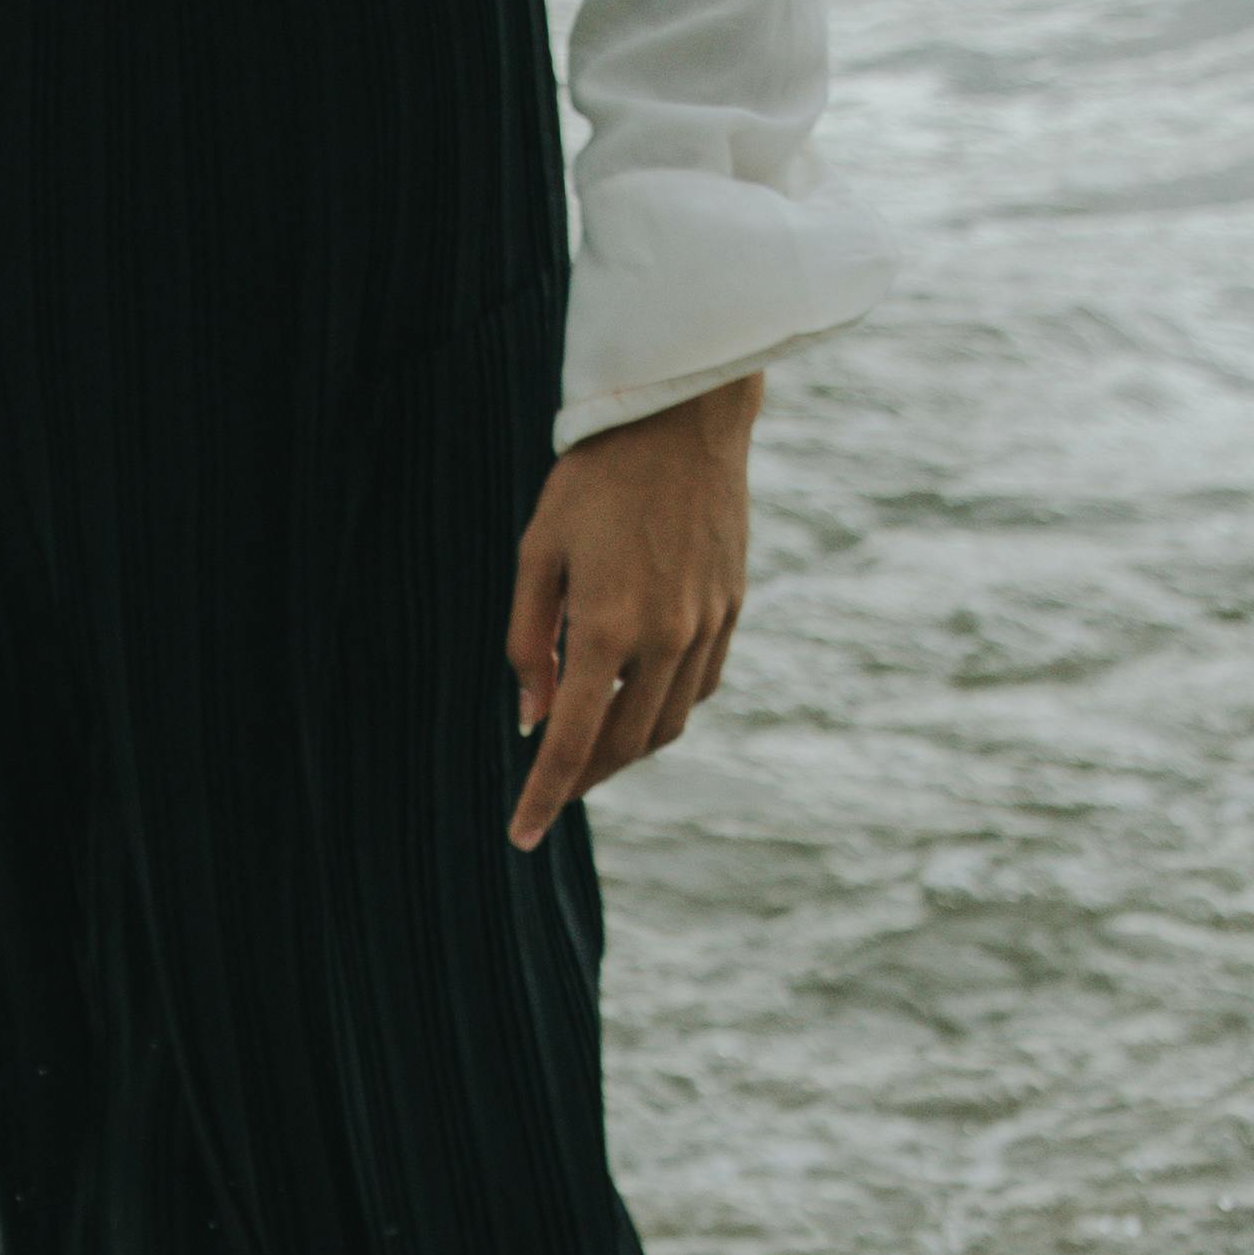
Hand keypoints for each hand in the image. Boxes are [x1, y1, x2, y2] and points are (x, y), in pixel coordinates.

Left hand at [502, 374, 758, 849]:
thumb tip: (531, 716)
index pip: (570, 742)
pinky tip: (637, 700)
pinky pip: (699, 686)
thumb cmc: (594, 479)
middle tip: (550, 788)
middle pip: (624, 745)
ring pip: (668, 723)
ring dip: (627, 748)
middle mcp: (665, 638)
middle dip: (584, 777)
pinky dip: (665, 709)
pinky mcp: (731, 608)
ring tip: (590, 747)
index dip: (543, 796)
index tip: (521, 836)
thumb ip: (529, 642)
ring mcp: (707, 625)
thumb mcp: (536, 554)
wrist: (681, 419)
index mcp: (606, 627)